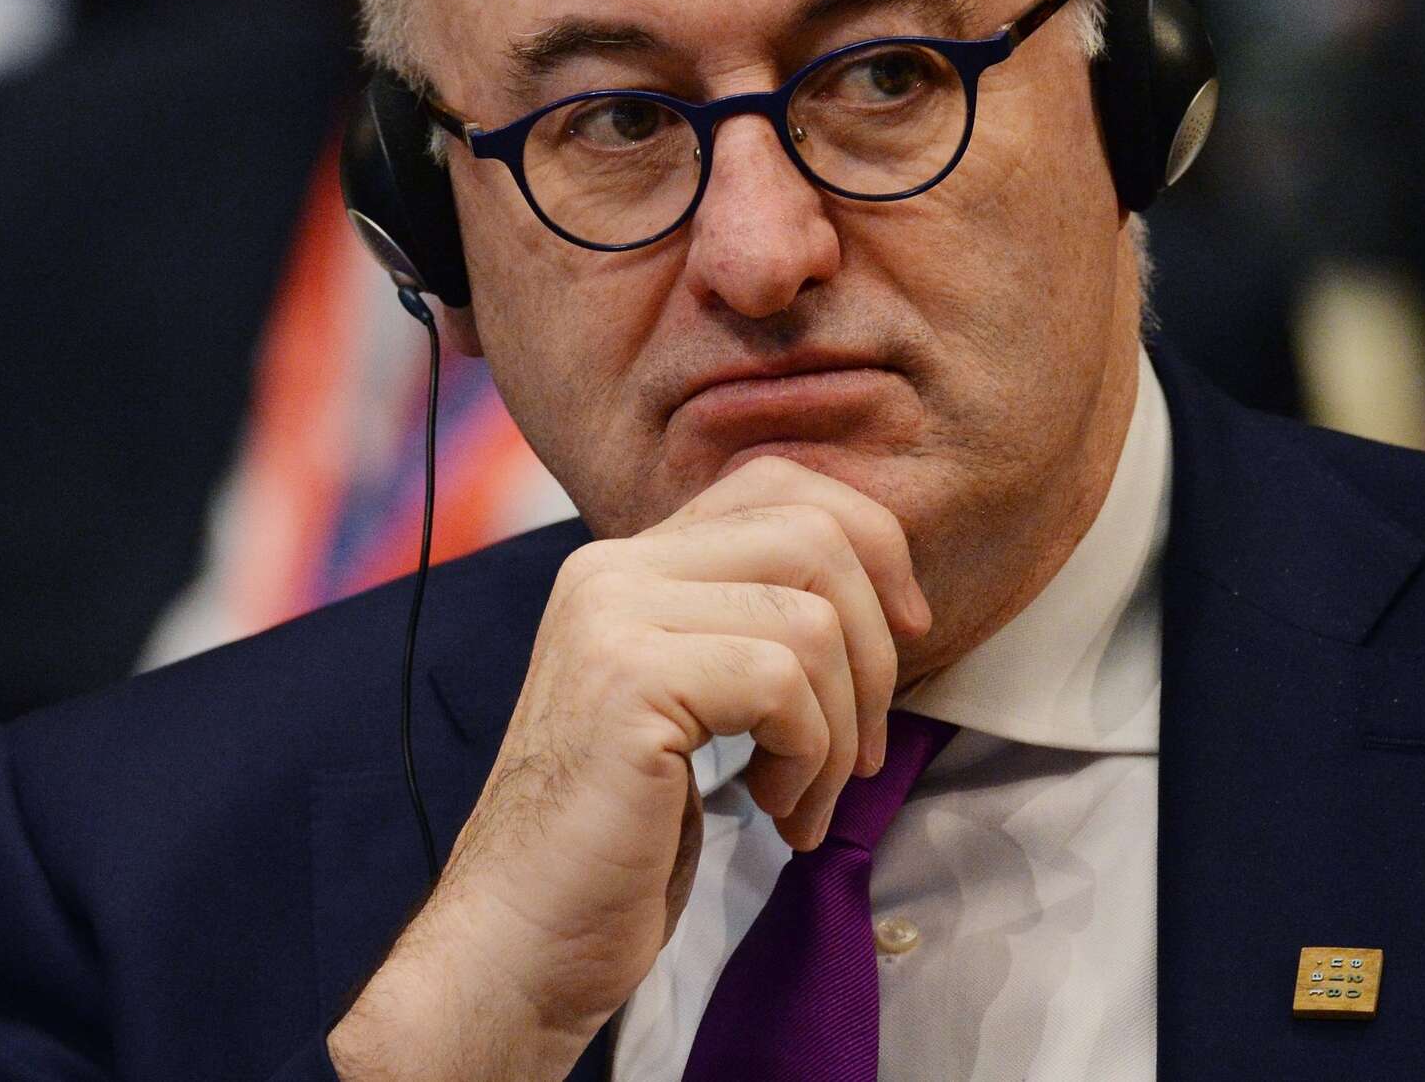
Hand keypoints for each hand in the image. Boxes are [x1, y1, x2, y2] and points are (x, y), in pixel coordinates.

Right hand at [329, 456, 929, 1080]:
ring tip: (805, 799)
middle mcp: (611, 570)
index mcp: (625, 564)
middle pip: (815, 534)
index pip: (779, 483)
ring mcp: (613, 618)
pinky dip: (810, 758)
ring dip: (843, 728)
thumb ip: (747, 626)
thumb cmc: (620, 840)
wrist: (520, 941)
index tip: (904, 633)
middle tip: (863, 748)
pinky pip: (783, 683)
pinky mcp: (628, 681)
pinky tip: (773, 809)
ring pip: (812, 619)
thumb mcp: (693, 703)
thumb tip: (884, 586)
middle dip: (876, 649)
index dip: (870, 544)